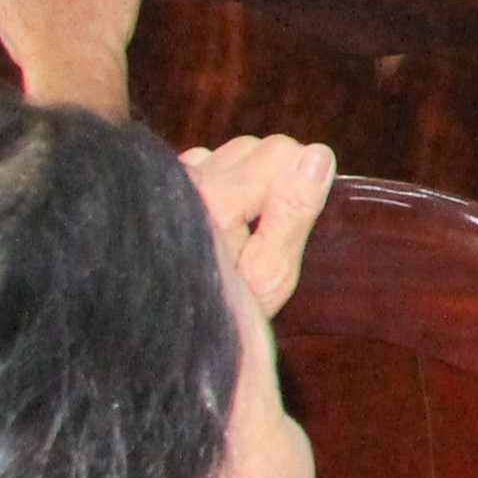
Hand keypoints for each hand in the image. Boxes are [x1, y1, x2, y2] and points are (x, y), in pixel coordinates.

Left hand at [181, 133, 336, 312]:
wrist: (166, 330)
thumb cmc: (223, 311)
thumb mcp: (271, 273)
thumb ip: (294, 211)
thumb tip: (318, 155)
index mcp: (214, 199)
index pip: (282, 151)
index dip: (296, 189)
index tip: (280, 232)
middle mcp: (184, 180)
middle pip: (257, 147)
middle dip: (270, 182)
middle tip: (259, 236)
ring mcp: (167, 180)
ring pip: (233, 152)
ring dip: (244, 182)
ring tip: (236, 232)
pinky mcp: (159, 184)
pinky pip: (205, 161)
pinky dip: (218, 183)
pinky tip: (214, 221)